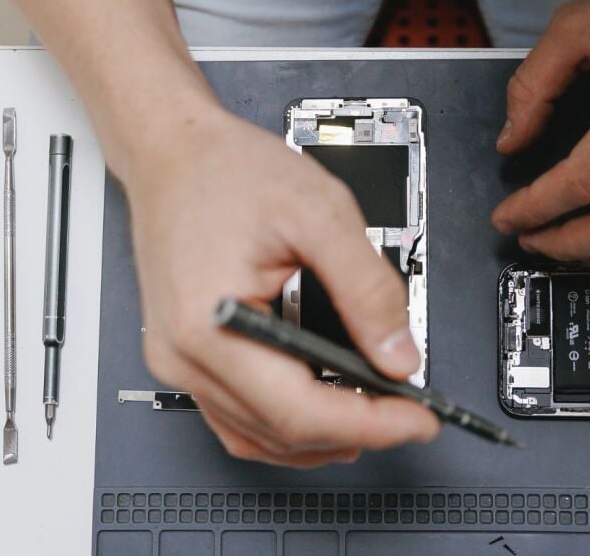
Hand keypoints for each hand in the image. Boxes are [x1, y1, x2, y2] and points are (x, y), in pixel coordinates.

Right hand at [123, 97, 438, 466]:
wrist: (172, 152)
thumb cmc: (227, 171)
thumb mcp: (320, 213)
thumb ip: (367, 287)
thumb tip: (399, 355)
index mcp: (212, 323)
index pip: (300, 410)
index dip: (370, 423)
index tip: (417, 418)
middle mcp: (184, 354)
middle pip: (281, 432)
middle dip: (356, 431)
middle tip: (409, 413)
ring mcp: (177, 361)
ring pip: (257, 437)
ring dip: (321, 438)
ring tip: (376, 416)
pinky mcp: (182, 357)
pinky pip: (235, 419)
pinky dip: (285, 428)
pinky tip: (323, 414)